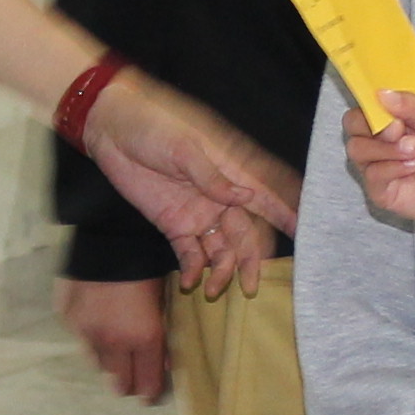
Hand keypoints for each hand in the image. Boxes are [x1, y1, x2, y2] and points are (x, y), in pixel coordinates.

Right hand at [58, 275, 173, 401]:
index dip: (149, 393)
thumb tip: (165, 363)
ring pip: (97, 364)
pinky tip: (97, 324)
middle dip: (128, 384)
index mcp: (143, 339)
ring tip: (115, 351)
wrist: (109, 235)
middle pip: (118, 384)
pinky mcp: (67, 317)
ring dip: (108, 361)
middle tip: (132, 380)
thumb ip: (162, 336)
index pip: (146, 384)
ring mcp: (86, 331)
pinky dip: (89, 337)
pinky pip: (80, 338)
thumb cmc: (146, 266)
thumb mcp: (163, 301)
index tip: (149, 396)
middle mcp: (112, 341)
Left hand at [76, 69, 296, 292]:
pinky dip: (193, 269)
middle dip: (250, 261)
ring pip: (220, 248)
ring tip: (214, 290)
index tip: (304, 236)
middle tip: (251, 286)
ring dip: (221, 270)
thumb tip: (246, 198)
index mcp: (230, 171)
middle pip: (245, 233)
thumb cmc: (153, 124)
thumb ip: (213, 177)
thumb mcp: (184, 147)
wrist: (110, 126)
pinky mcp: (173, 223)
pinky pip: (189, 252)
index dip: (285, 217)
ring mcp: (197, 211)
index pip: (265, 198)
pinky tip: (192, 282)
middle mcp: (220, 196)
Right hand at [340, 87, 414, 235]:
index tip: (386, 105)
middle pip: (352, 126)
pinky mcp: (380, 190)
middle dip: (376, 126)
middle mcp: (378, 141)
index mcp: (389, 118)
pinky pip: (372, 174)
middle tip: (400, 129)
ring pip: (358, 150)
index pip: (363, 107)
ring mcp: (376, 165)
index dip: (368, 105)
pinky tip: (414, 167)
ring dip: (388, 148)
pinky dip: (393, 167)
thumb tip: (381, 93)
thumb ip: (410, 104)